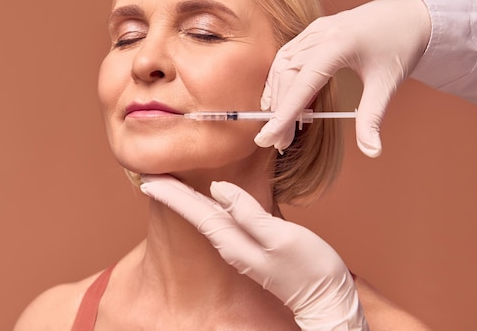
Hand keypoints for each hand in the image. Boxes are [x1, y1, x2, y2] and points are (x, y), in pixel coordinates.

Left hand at [140, 174, 368, 330]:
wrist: (327, 300)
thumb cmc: (310, 269)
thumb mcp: (281, 238)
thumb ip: (248, 214)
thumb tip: (219, 189)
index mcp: (233, 241)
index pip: (195, 212)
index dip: (172, 194)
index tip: (149, 179)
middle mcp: (231, 245)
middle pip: (195, 213)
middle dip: (172, 194)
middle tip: (149, 176)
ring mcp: (241, 247)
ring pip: (205, 216)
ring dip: (185, 199)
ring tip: (167, 185)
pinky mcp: (253, 246)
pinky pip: (220, 221)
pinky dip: (206, 207)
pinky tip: (205, 200)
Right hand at [254, 0, 430, 156]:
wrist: (409, 14)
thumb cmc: (400, 45)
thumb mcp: (388, 84)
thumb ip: (372, 118)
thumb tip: (372, 151)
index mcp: (338, 45)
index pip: (302, 84)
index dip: (283, 113)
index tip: (268, 137)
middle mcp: (321, 34)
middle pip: (287, 77)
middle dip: (279, 112)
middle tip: (279, 142)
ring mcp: (314, 30)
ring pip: (282, 66)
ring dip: (276, 96)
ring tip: (277, 125)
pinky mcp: (312, 31)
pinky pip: (286, 56)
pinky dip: (278, 79)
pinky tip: (277, 99)